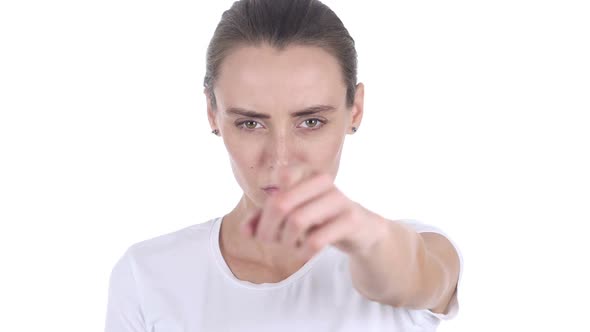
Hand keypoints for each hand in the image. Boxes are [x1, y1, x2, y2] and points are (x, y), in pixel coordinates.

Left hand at [240, 167, 387, 260]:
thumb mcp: (291, 214)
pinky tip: (304, 252)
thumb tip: (245, 230)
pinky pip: (316, 239)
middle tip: (269, 241)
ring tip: (290, 246)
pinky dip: (303, 251)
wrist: (361, 229)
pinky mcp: (350, 220)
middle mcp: (322, 180)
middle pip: (281, 203)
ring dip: (286, 241)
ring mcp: (338, 199)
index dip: (265, 206)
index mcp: (306, 171)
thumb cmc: (320, 217)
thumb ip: (265, 218)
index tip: (267, 221)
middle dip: (268, 228)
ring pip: (297, 221)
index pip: (279, 178)